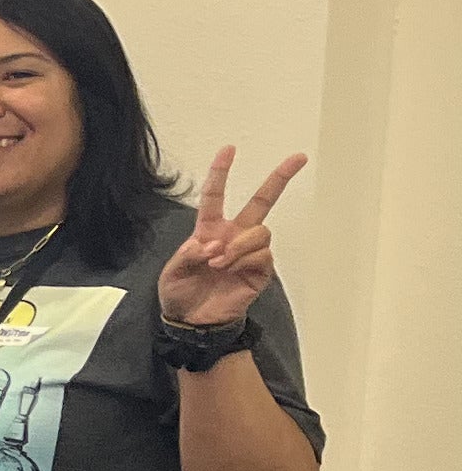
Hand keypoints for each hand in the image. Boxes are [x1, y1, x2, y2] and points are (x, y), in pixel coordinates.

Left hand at [157, 147, 301, 331]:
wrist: (192, 321)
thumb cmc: (180, 293)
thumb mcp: (172, 271)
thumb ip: (187, 254)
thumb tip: (211, 244)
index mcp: (209, 229)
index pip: (216, 195)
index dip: (221, 172)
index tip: (229, 149)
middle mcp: (234, 235)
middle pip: (262, 201)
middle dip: (280, 178)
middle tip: (298, 157)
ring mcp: (249, 252)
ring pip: (260, 231)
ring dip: (238, 245)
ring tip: (218, 262)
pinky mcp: (260, 270)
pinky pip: (262, 254)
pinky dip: (244, 259)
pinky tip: (228, 270)